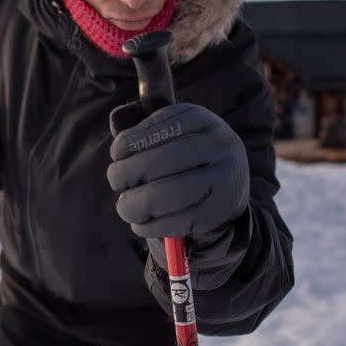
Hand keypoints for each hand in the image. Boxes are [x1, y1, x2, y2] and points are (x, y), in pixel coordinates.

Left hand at [107, 102, 249, 240]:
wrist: (229, 184)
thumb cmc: (185, 155)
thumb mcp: (171, 134)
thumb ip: (143, 129)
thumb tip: (116, 119)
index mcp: (202, 120)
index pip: (162, 126)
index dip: (132, 140)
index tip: (117, 153)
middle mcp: (219, 145)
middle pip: (164, 160)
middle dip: (128, 172)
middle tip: (116, 181)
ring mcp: (224, 178)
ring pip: (170, 194)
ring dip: (136, 204)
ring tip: (124, 207)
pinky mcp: (220, 210)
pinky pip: (179, 221)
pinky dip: (152, 226)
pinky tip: (140, 223)